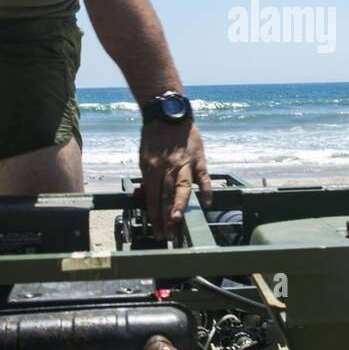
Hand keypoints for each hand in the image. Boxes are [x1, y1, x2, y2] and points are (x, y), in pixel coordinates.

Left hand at [139, 120, 211, 239]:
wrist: (168, 114)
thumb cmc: (154, 138)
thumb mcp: (144, 157)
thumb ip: (146, 178)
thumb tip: (141, 197)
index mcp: (151, 168)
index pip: (152, 197)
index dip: (154, 216)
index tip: (156, 231)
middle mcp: (167, 166)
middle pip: (166, 196)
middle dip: (165, 217)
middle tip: (167, 235)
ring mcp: (184, 162)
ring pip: (182, 187)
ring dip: (180, 205)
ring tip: (178, 221)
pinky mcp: (199, 158)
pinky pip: (203, 176)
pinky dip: (206, 189)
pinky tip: (207, 203)